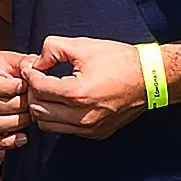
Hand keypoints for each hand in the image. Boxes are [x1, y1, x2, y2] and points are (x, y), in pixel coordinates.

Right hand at [0, 43, 33, 150]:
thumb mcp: (13, 58)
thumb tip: (36, 74)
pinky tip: (22, 138)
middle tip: (34, 102)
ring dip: (17, 122)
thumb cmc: (1, 67)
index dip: (9, 88)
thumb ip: (26, 64)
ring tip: (30, 115)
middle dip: (19, 105)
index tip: (25, 85)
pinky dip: (7, 142)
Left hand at [22, 36, 145, 137]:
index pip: (38, 89)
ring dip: (43, 108)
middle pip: (37, 110)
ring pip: (47, 125)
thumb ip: (53, 49)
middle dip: (33, 93)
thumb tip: (36, 63)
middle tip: (38, 79)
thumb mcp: (84, 46)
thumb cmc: (119, 60)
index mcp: (77, 93)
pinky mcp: (96, 134)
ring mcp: (89, 129)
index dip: (30, 75)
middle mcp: (82, 116)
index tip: (32, 67)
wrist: (149, 79)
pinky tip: (64, 102)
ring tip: (49, 91)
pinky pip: (65, 130)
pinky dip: (59, 117)